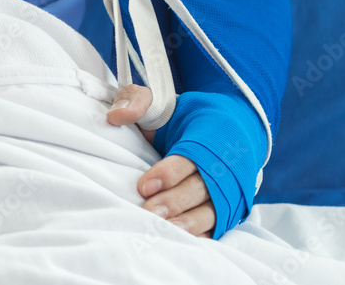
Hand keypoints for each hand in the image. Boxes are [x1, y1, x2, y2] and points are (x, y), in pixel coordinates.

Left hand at [106, 85, 214, 237]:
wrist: (229, 128)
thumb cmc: (184, 117)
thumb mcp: (161, 100)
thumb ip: (137, 101)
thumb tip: (115, 116)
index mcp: (209, 133)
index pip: (190, 155)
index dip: (169, 172)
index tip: (144, 186)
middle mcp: (224, 162)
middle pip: (202, 187)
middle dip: (176, 202)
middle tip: (150, 214)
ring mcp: (230, 187)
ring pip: (213, 210)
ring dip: (189, 223)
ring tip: (164, 232)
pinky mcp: (229, 206)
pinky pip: (219, 224)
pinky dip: (203, 235)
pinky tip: (183, 243)